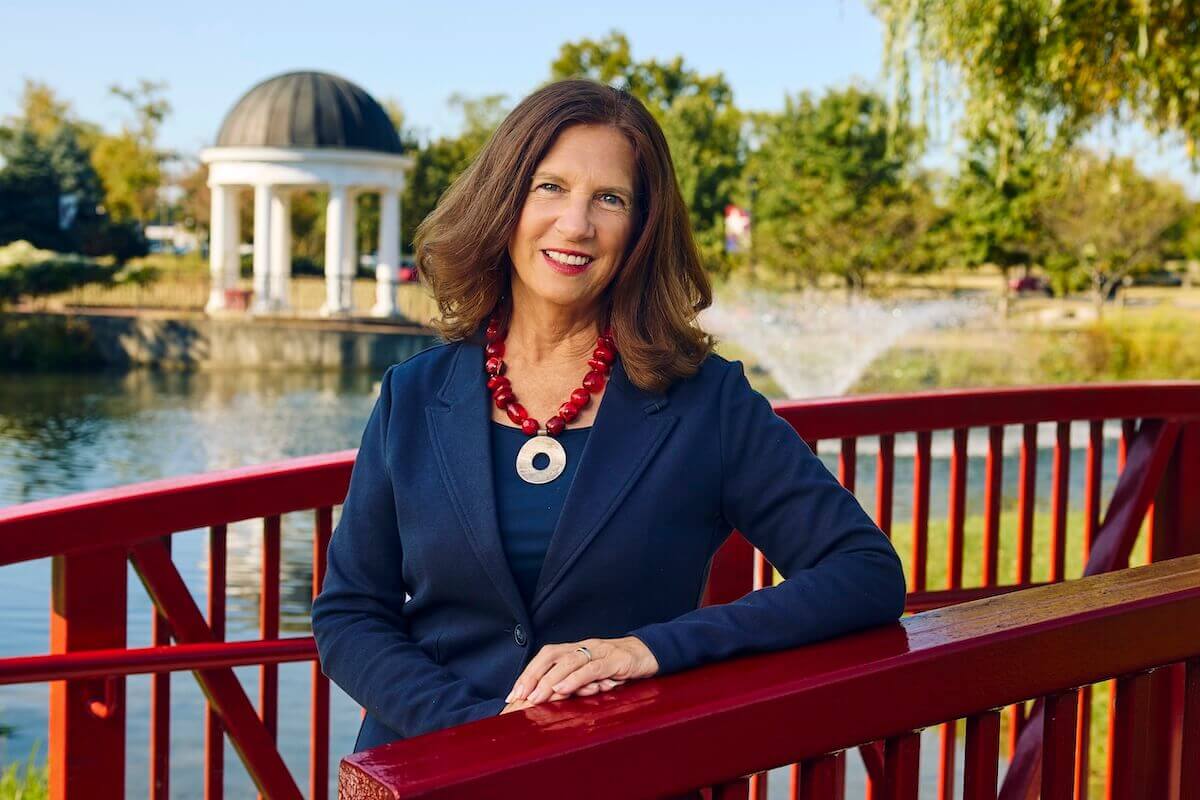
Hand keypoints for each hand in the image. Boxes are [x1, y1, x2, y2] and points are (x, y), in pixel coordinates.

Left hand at [505, 636, 658, 705]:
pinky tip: (563, 690)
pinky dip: (575, 679)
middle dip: (532, 676)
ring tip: (536, 698)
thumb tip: (552, 700)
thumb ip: (576, 683)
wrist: (650, 653)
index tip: (514, 693)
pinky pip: (591, 668)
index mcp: (576, 649)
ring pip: (568, 662)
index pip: (546, 657)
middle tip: (518, 696)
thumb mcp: (594, 675)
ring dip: (549, 680)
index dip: (529, 673)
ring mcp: (599, 651)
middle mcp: (584, 647)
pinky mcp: (615, 660)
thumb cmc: (619, 666)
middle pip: (551, 656)